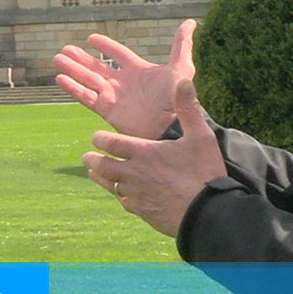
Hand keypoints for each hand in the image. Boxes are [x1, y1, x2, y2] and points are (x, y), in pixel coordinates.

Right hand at [54, 19, 196, 138]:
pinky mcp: (108, 111)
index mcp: (138, 70)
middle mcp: (124, 82)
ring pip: (88, 80)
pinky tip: (61, 79)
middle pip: (98, 67)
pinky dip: (74, 88)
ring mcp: (114, 96)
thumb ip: (181, 45)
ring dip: (74, 70)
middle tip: (65, 49)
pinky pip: (87, 97)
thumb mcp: (181, 68)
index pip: (118, 54)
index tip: (91, 38)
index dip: (106, 46)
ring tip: (58, 59)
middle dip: (82, 59)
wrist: (171, 125)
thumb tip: (191, 22)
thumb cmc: (177, 97)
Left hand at [82, 79, 226, 236]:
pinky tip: (123, 195)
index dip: (100, 140)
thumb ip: (188, 108)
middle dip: (93, 160)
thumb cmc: (203, 171)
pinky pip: (125, 202)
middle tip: (87, 157)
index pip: (112, 144)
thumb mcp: (200, 135)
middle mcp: (134, 173)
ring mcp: (136, 194)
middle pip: (104, 166)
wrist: (205, 211)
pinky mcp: (142, 211)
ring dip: (101, 178)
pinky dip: (121, 196)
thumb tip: (184, 81)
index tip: (95, 138)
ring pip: (110, 185)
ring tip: (94, 174)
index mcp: (144, 152)